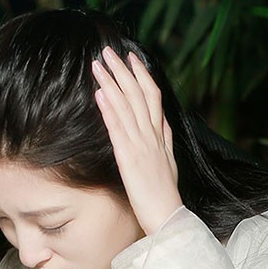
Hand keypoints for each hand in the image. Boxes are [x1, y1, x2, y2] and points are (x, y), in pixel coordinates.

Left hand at [91, 48, 181, 234]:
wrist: (168, 217)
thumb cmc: (165, 193)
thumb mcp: (169, 161)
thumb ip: (165, 139)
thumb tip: (163, 121)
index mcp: (161, 135)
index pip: (152, 96)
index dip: (141, 75)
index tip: (131, 56)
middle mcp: (152, 135)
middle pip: (138, 94)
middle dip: (122, 71)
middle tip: (108, 51)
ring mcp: (142, 145)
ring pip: (127, 107)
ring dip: (111, 83)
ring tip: (98, 65)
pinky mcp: (130, 158)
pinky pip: (118, 130)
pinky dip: (109, 110)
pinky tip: (100, 94)